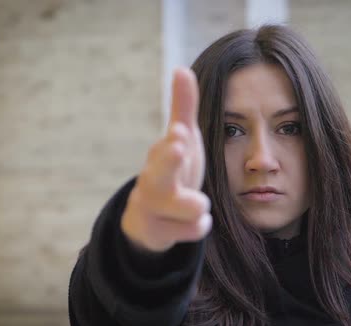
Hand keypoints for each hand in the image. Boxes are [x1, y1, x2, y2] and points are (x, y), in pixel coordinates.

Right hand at [120, 67, 210, 252]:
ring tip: (200, 204)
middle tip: (179, 148)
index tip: (182, 134)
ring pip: (177, 208)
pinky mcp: (160, 231)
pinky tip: (199, 221)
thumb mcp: (179, 139)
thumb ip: (182, 108)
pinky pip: (188, 232)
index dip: (174, 143)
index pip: (166, 148)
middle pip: (156, 176)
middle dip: (168, 163)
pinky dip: (197, 227)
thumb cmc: (172, 169)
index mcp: (161, 157)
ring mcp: (154, 208)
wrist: (150, 215)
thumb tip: (181, 68)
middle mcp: (153, 181)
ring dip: (193, 205)